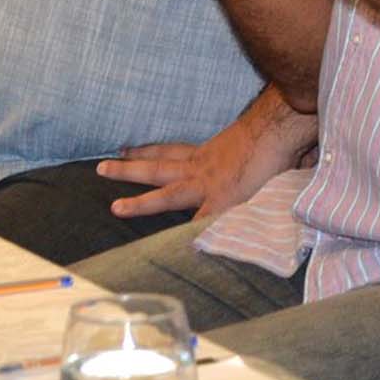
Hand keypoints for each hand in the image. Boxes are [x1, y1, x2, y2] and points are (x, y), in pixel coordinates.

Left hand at [96, 91, 318, 219]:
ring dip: (139, 203)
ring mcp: (209, 186)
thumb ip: (248, 157)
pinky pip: (201, 225)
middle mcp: (202, 168)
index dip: (146, 152)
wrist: (280, 127)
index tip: (124, 151)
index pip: (170, 152)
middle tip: (99, 169)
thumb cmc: (272, 131)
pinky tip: (173, 253)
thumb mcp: (251, 143)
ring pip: (166, 194)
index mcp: (207, 155)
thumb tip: (275, 158)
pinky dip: (189, 238)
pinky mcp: (223, 202)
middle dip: (128, 170)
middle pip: (157, 167)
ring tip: (114, 209)